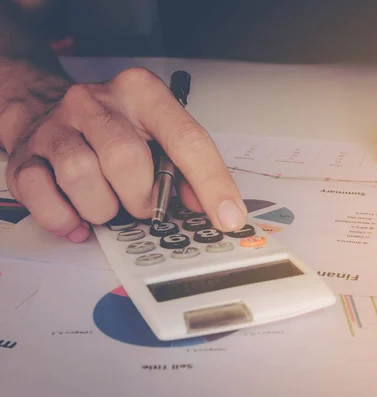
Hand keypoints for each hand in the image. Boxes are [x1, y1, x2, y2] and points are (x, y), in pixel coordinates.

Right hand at [5, 68, 246, 241]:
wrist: (46, 109)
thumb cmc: (114, 128)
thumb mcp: (157, 135)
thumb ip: (187, 169)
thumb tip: (213, 207)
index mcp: (142, 93)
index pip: (186, 139)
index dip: (211, 183)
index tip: (228, 217)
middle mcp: (96, 101)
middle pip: (126, 160)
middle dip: (141, 199)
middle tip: (144, 206)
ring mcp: (56, 125)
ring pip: (81, 176)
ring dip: (103, 208)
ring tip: (109, 204)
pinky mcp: (25, 153)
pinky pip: (41, 195)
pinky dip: (65, 218)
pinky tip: (79, 218)